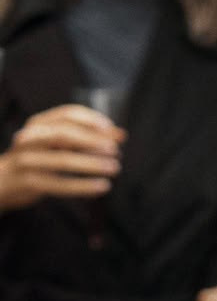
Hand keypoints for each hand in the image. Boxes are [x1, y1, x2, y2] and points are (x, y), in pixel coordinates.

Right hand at [0, 106, 122, 210]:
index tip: (112, 130)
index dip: (91, 120)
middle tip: (115, 150)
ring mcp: (26, 161)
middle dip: (92, 141)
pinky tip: (102, 186)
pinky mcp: (28, 182)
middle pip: (63, 135)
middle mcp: (29, 139)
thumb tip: (120, 134)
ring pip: (62, 160)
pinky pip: (59, 184)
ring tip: (114, 167)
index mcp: (38, 124)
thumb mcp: (56, 142)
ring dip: (92, 164)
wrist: (2, 181)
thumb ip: (86, 136)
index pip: (66, 114)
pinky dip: (83, 186)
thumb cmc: (37, 158)